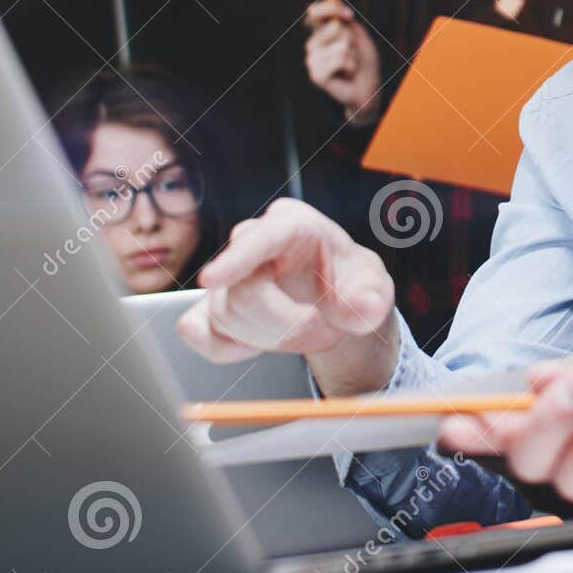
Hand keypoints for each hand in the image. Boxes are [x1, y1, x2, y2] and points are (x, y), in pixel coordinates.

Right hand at [176, 198, 398, 394]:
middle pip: (242, 290)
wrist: (334, 304)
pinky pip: (199, 333)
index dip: (237, 258)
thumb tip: (364, 308)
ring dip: (266, 339)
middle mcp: (253, 241)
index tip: (212, 278)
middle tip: (317, 329)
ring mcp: (227, 274)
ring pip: (225, 316)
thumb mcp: (373, 287)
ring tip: (301, 330)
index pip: (261, 238)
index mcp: (294, 224)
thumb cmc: (350, 283)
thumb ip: (372, 299)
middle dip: (282, 324)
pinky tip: (258, 342)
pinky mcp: (209, 304)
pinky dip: (227, 349)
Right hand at [304, 0, 381, 124]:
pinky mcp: (316, 75)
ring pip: (341, 45)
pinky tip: (348, 73)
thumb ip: (346, 22)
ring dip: (353, 55)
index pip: (315, 12)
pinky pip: (339, 60)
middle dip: (351, 38)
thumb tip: (337, 12)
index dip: (330, 8)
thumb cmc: (363, 60)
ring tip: (351, 64)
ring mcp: (313, 59)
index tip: (350, 15)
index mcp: (320, 32)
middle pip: (334, 27)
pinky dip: (351, 65)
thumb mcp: (359, 36)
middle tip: (352, 52)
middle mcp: (313, 44)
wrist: (368, 87)